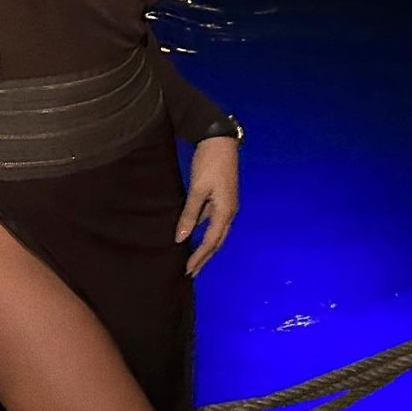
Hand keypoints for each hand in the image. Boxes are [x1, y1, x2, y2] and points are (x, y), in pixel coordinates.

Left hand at [174, 136, 238, 277]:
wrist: (219, 139)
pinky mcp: (223, 197)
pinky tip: (194, 232)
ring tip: (192, 257)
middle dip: (204, 257)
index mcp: (225, 212)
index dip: (199, 257)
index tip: (188, 271)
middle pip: (217, 241)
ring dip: (205, 245)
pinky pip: (213, 220)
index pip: (211, 242)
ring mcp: (227, 204)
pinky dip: (204, 230)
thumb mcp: (197, 189)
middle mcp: (230, 211)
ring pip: (216, 231)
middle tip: (191, 272)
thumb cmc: (208, 163)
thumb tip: (181, 238)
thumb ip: (190, 214)